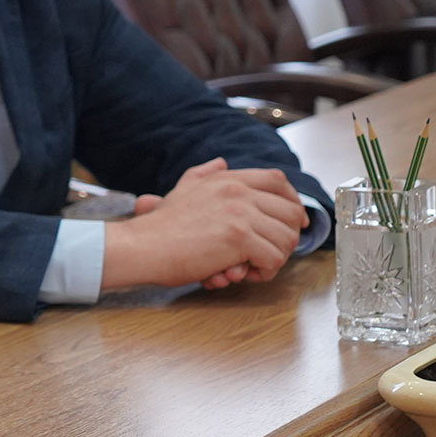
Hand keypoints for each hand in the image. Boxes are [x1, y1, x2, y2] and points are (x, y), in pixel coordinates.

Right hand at [102, 158, 307, 289]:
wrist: (142, 246)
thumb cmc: (159, 226)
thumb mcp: (183, 189)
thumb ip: (204, 174)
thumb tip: (220, 162)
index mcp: (227, 179)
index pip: (278, 181)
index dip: (292, 202)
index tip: (293, 222)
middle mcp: (237, 191)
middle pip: (291, 212)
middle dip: (286, 237)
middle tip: (266, 253)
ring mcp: (240, 213)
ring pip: (287, 239)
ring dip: (274, 258)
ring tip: (251, 267)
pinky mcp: (238, 238)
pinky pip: (274, 258)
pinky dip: (264, 272)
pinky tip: (243, 273)